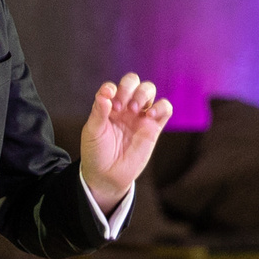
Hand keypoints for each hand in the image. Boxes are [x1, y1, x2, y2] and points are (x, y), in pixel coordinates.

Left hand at [78, 73, 172, 210]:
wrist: (107, 176)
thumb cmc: (96, 153)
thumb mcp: (92, 131)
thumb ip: (98, 112)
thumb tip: (105, 94)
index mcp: (108, 106)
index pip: (114, 86)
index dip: (112, 89)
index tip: (108, 103)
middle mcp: (125, 108)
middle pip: (134, 82)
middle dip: (129, 88)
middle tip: (122, 106)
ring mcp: (140, 117)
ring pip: (149, 90)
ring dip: (143, 94)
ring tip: (135, 110)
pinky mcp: (154, 128)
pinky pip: (165, 109)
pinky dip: (161, 106)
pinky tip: (150, 116)